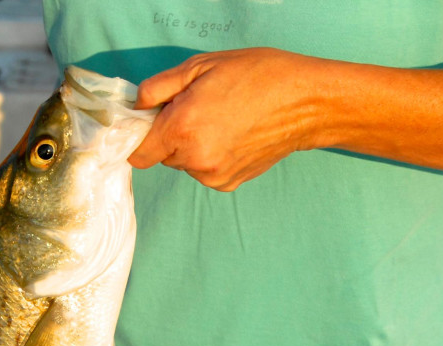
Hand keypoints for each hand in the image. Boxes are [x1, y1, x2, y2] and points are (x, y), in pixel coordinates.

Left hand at [128, 48, 322, 190]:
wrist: (306, 102)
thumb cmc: (256, 75)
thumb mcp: (200, 66)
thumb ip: (158, 88)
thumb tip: (136, 107)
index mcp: (181, 128)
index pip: (137, 154)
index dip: (141, 138)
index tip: (153, 123)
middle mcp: (194, 158)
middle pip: (161, 156)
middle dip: (171, 136)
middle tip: (197, 111)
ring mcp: (212, 175)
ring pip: (183, 164)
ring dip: (191, 147)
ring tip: (221, 121)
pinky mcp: (228, 183)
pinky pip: (204, 172)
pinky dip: (210, 157)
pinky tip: (232, 136)